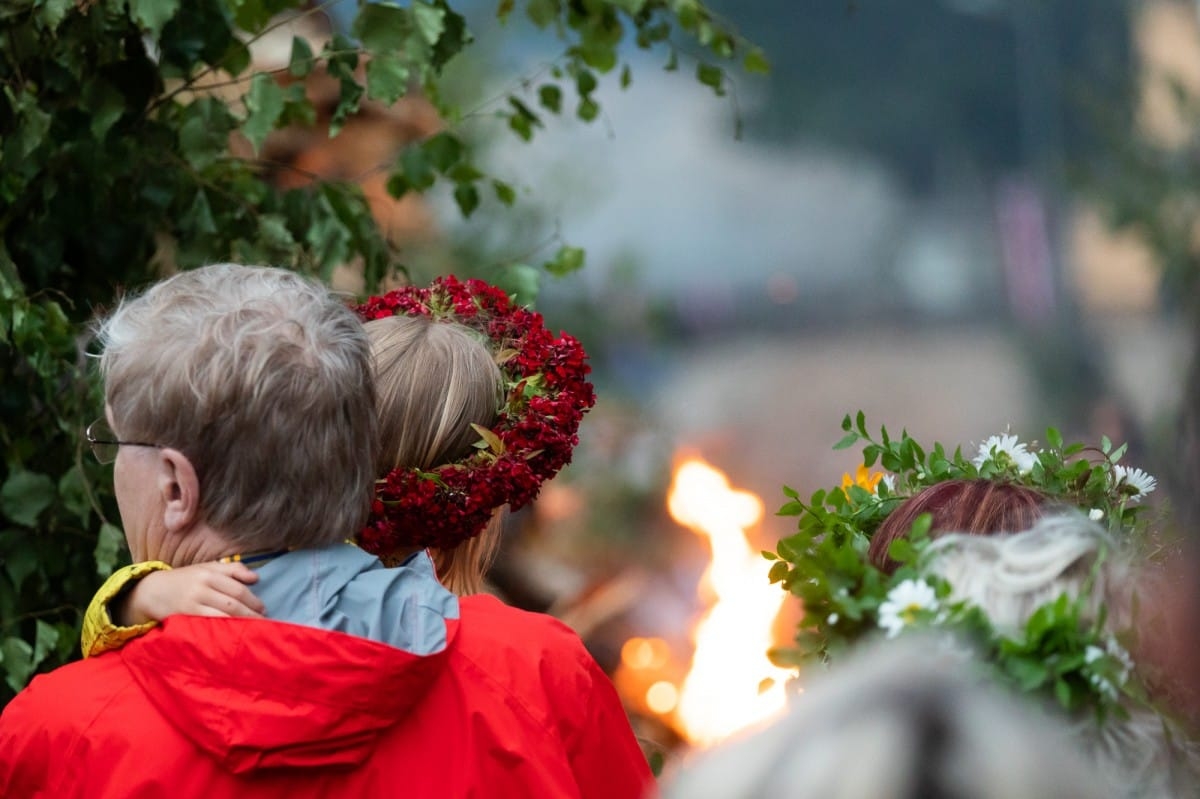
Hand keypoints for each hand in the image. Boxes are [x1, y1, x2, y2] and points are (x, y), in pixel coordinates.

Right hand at [115, 562, 264, 625]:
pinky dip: (222, 631)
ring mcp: (192, 603)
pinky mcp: (184, 617)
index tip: (263, 609)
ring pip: (222, 616)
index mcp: (209, 573)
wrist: (153, 590)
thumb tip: (256, 578)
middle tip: (263, 623)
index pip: (238, 589)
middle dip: (250, 615)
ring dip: (239, 624)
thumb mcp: (207, 567)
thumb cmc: (186, 579)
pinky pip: (207, 625)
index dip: (253, 600)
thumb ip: (233, 570)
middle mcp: (201, 587)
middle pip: (232, 603)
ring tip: (252, 631)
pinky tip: (231, 635)